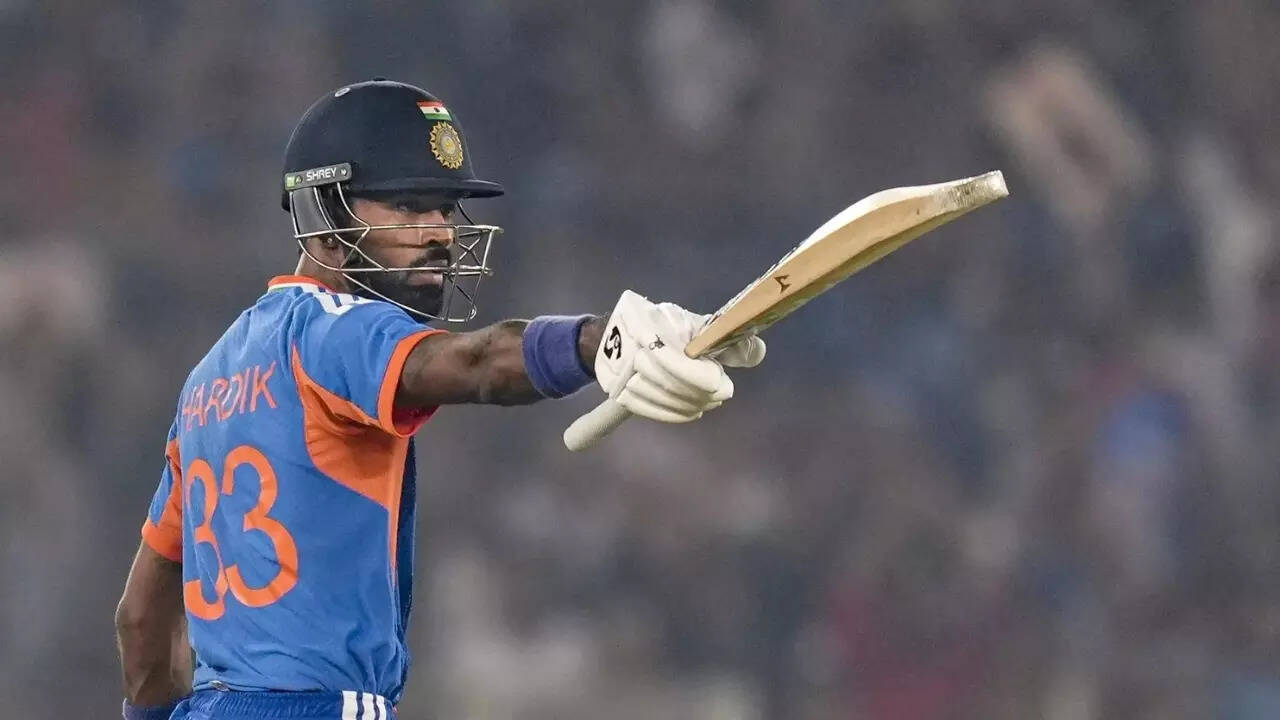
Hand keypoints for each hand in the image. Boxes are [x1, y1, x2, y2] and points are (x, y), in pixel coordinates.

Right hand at [594, 291, 762, 422]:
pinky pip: (648, 409)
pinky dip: (674, 414)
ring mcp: (622, 371)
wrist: (621, 334)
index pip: (683, 366)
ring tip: (706, 403)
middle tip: (719, 395)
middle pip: (675, 385)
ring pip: (664, 399)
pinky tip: (691, 412)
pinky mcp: (617, 389)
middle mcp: (633, 348)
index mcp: (655, 325)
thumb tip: (757, 353)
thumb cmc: (668, 328)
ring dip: (691, 405)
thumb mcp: (699, 327)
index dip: (708, 380)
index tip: (722, 384)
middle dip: (702, 395)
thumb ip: (729, 340)